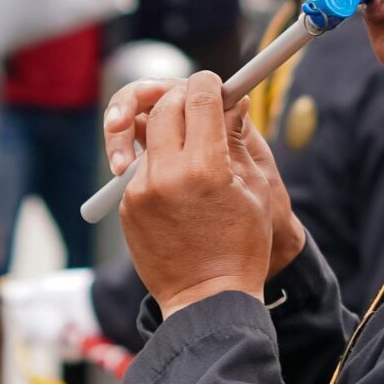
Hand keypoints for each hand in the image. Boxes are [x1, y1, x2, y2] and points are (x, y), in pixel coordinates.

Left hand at [114, 73, 277, 314]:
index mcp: (207, 166)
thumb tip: (232, 99)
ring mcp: (141, 190)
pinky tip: (180, 189)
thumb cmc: (242, 246)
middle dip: (182, 99)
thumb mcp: (255, 189)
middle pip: (164, 107)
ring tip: (190, 152)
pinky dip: (158, 165)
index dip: (208, 83)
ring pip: (149, 137)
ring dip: (169, 133)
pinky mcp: (127, 206)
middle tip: (199, 107)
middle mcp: (167, 173)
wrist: (207, 300)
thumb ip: (236, 139)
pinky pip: (141, 169)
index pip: (198, 95)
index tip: (214, 83)